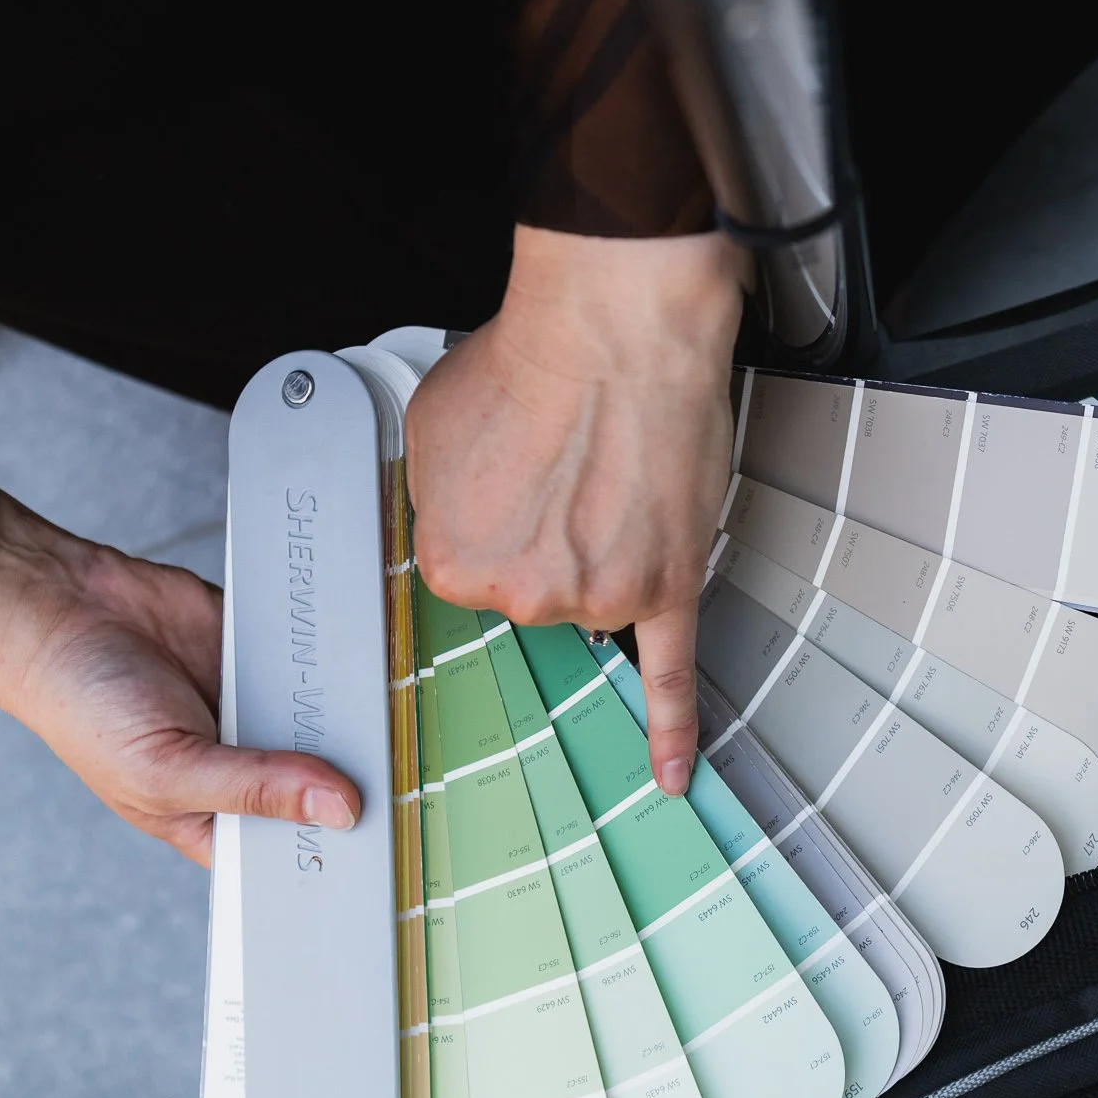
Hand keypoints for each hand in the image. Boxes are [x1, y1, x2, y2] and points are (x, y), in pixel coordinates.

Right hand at [0, 492, 360, 865]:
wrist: (61, 608)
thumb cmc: (83, 707)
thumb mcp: (167, 769)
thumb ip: (254, 786)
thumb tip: (336, 807)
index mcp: (211, 819)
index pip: (285, 849)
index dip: (329, 852)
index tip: (382, 856)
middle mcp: (242, 769)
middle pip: (320, 787)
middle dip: (353, 784)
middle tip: (403, 789)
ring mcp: (259, 711)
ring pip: (327, 725)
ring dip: (352, 722)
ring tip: (391, 729)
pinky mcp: (266, 656)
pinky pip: (316, 667)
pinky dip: (335, 667)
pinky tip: (364, 672)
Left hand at [407, 226, 746, 795]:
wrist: (616, 326)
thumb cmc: (530, 360)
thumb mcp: (426, 427)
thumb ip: (432, 497)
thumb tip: (445, 517)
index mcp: (452, 564)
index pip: (469, 571)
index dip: (494, 517)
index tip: (509, 489)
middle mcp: (522, 595)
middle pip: (532, 589)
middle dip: (546, 532)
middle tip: (559, 464)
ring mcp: (597, 598)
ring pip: (595, 595)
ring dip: (602, 543)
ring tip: (603, 469)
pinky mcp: (665, 588)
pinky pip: (668, 676)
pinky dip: (670, 729)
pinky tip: (669, 771)